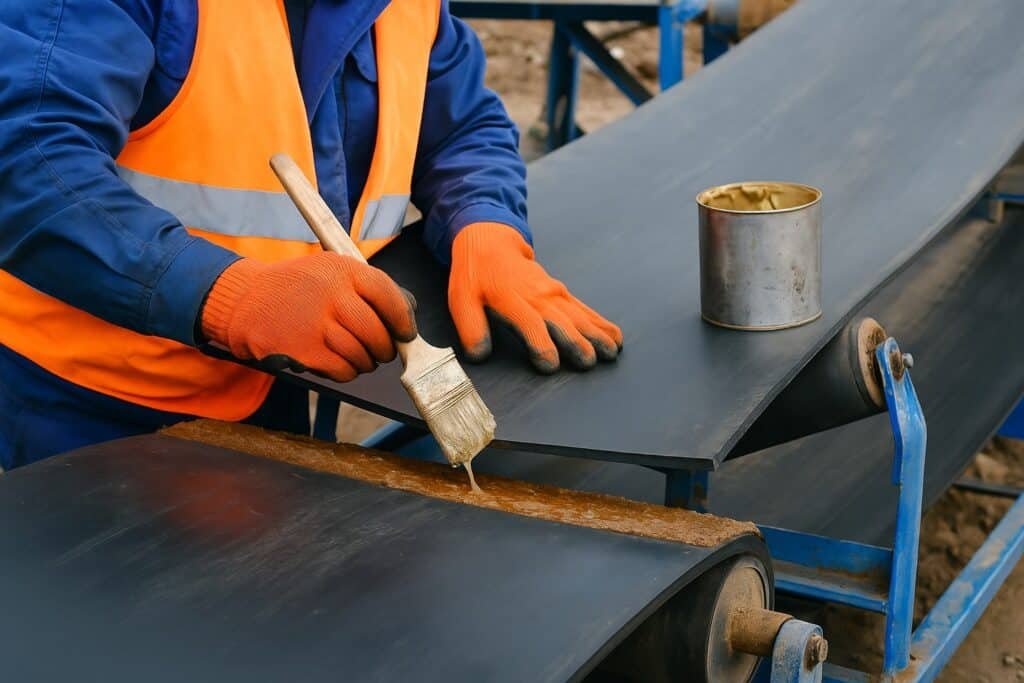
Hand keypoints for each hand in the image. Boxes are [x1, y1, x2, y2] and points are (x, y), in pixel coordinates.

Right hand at [201, 253, 416, 381]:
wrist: (246, 300)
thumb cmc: (297, 288)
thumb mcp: (329, 269)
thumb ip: (366, 286)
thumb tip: (407, 312)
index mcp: (342, 270)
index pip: (388, 295)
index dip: (402, 318)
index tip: (406, 332)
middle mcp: (331, 295)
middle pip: (377, 332)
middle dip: (386, 348)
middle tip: (384, 351)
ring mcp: (317, 324)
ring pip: (362, 355)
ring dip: (366, 362)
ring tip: (360, 358)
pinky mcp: (305, 351)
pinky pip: (343, 370)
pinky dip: (347, 372)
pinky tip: (340, 363)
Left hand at [448, 222, 622, 373]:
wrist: (492, 243)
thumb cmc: (475, 275)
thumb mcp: (461, 300)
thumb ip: (470, 327)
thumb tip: (479, 353)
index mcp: (512, 299)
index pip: (531, 324)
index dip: (541, 345)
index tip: (550, 364)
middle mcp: (538, 296)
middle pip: (562, 321)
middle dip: (576, 342)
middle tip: (589, 362)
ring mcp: (554, 293)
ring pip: (579, 316)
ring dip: (596, 334)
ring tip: (610, 352)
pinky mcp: (562, 293)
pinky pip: (585, 309)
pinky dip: (601, 323)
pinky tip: (614, 337)